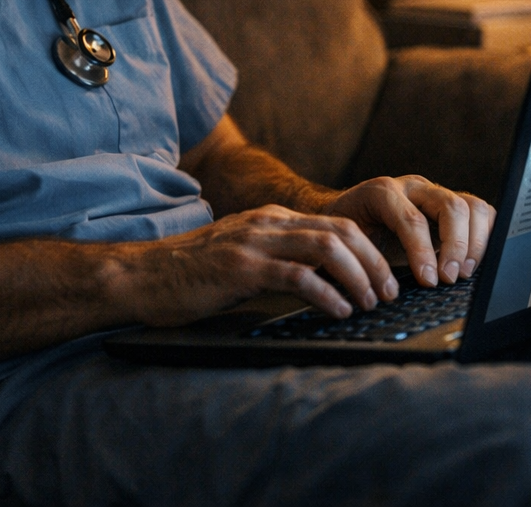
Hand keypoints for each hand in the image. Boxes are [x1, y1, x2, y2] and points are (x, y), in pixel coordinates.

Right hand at [118, 205, 398, 325]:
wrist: (142, 275)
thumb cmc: (192, 274)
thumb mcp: (243, 256)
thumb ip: (279, 259)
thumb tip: (323, 282)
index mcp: (272, 219)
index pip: (337, 225)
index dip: (371, 251)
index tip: (386, 280)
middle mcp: (268, 224)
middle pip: (341, 233)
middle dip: (374, 263)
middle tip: (389, 294)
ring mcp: (255, 242)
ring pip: (327, 249)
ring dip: (358, 278)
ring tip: (369, 304)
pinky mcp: (241, 268)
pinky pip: (297, 276)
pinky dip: (327, 294)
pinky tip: (338, 311)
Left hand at [318, 176, 494, 288]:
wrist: (345, 213)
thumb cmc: (346, 231)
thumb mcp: (347, 243)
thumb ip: (363, 258)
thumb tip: (382, 289)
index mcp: (382, 192)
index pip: (412, 219)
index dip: (423, 252)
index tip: (429, 281)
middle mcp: (413, 187)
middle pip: (450, 206)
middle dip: (456, 246)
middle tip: (450, 278)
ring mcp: (434, 193)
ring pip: (470, 205)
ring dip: (474, 242)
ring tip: (464, 273)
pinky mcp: (449, 204)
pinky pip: (479, 211)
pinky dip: (484, 236)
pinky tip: (472, 261)